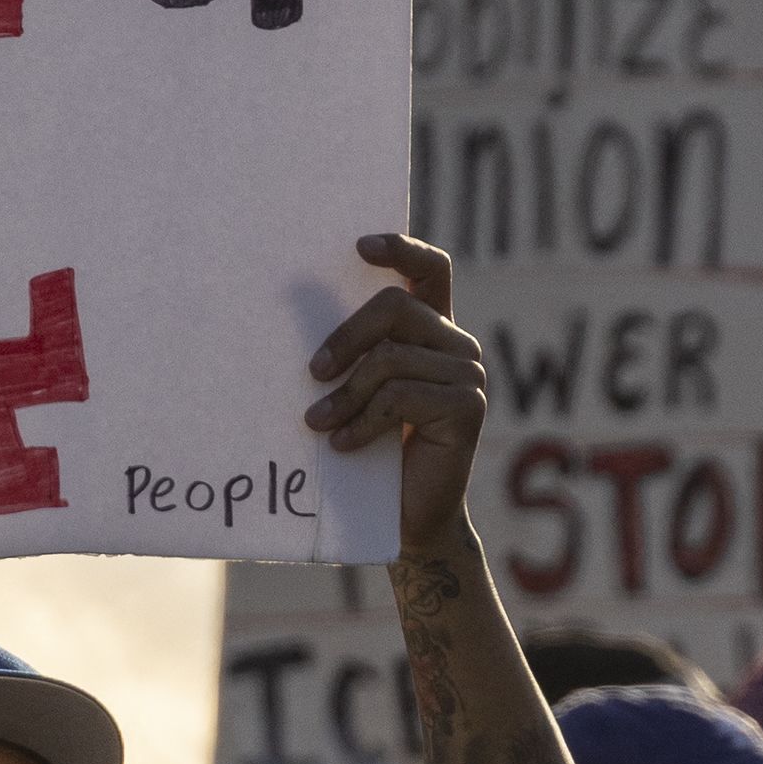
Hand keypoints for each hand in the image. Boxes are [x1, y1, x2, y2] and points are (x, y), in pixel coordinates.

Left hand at [305, 234, 484, 551]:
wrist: (409, 517)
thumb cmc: (374, 451)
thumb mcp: (361, 392)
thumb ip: (355, 353)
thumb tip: (294, 311)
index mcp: (435, 330)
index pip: (430, 269)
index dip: (400, 248)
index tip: (358, 247)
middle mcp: (457, 345)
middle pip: (396, 307)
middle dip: (345, 337)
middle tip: (311, 372)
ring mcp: (468, 375)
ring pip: (390, 358)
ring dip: (344, 394)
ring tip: (317, 424)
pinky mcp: (467, 408)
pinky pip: (399, 396)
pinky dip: (362, 422)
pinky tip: (342, 445)